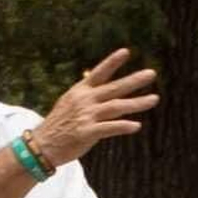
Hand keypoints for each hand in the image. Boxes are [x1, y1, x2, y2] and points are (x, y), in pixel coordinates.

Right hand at [34, 50, 157, 166]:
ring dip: (137, 103)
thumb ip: (85, 93)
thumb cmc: (59, 124)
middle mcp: (85, 100)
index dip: (112, 62)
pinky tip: (136, 126)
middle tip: (151, 73)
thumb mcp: (69, 102)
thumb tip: (94, 80)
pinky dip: (123, 126)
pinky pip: (110, 128)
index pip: (99, 73)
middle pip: (114, 88)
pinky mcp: (87, 132)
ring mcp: (87, 116)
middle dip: (134, 80)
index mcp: (81, 91)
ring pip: (117, 107)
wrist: (43, 145)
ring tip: (154, 99)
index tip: (126, 52)